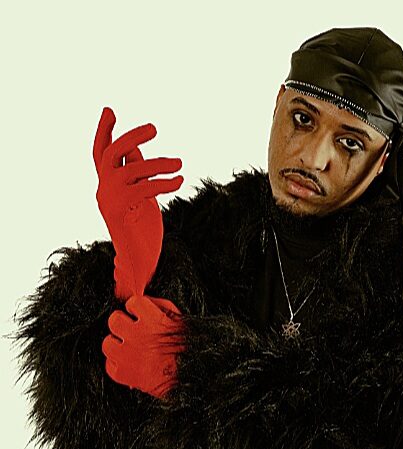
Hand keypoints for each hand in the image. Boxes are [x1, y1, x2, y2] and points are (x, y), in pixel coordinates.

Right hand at [94, 107, 183, 299]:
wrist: (139, 262)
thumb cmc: (142, 230)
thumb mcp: (140, 196)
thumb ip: (137, 174)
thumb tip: (137, 149)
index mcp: (108, 185)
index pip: (100, 154)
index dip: (104, 132)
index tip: (110, 110)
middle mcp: (104, 190)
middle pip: (113, 154)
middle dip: (132, 137)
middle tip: (155, 129)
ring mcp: (111, 200)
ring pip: (133, 169)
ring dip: (159, 163)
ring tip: (179, 163)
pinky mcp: (122, 211)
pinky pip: (145, 188)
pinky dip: (164, 182)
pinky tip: (179, 182)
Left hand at [102, 295, 184, 397]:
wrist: (192, 375)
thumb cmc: (188, 348)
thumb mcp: (180, 320)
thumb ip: (162, 306)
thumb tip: (146, 301)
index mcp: (153, 320)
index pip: (132, 302)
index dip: (135, 307)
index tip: (138, 313)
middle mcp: (138, 336)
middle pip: (114, 320)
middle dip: (122, 323)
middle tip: (130, 330)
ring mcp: (128, 356)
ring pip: (107, 343)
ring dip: (117, 344)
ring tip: (129, 348)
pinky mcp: (123, 374)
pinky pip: (109, 365)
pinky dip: (118, 364)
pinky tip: (131, 363)